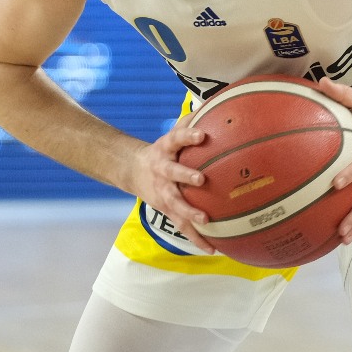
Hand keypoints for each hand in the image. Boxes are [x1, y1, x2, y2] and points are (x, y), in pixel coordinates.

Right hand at [130, 115, 215, 253]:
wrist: (133, 171)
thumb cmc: (164, 150)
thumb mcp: (172, 134)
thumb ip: (191, 121)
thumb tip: (217, 103)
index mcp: (165, 149)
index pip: (176, 138)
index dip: (188, 135)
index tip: (202, 134)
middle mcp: (162, 171)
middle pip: (173, 173)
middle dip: (185, 176)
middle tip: (201, 179)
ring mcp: (163, 192)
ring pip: (175, 204)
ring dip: (189, 212)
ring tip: (205, 220)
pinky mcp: (166, 210)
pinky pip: (182, 226)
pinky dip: (196, 238)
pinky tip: (213, 247)